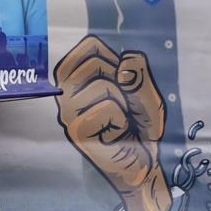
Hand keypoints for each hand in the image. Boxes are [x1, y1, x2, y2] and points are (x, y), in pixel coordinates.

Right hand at [53, 34, 171, 210]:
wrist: (141, 165)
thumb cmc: (140, 127)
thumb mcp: (147, 94)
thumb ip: (139, 74)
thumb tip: (124, 68)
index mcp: (74, 76)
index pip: (91, 45)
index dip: (115, 62)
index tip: (119, 84)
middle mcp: (63, 90)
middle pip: (96, 62)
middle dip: (121, 84)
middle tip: (122, 107)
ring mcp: (66, 110)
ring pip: (104, 86)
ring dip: (124, 105)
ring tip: (119, 122)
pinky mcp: (74, 130)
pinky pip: (108, 109)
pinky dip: (122, 122)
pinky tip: (116, 135)